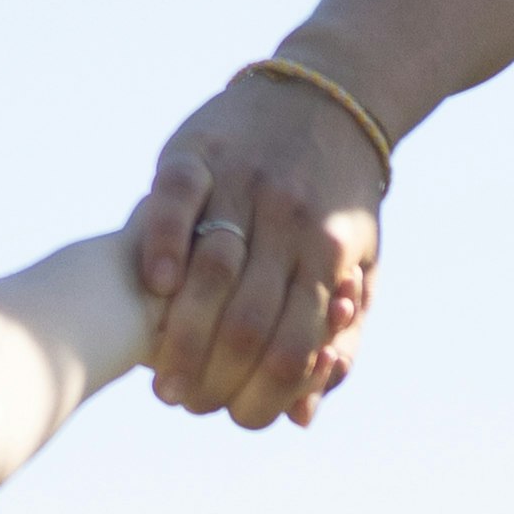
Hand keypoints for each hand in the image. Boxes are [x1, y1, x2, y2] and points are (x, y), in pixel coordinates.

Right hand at [126, 64, 387, 424]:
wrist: (330, 96)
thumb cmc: (339, 201)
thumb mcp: (358, 267)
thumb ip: (337, 341)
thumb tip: (301, 416)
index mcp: (328, 256)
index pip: (293, 350)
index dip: (258, 395)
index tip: (227, 414)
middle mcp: (288, 221)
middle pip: (246, 323)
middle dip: (210, 377)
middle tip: (180, 399)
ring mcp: (242, 183)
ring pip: (210, 271)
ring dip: (179, 332)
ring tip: (157, 369)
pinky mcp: (197, 151)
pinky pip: (174, 202)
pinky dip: (161, 246)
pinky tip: (155, 287)